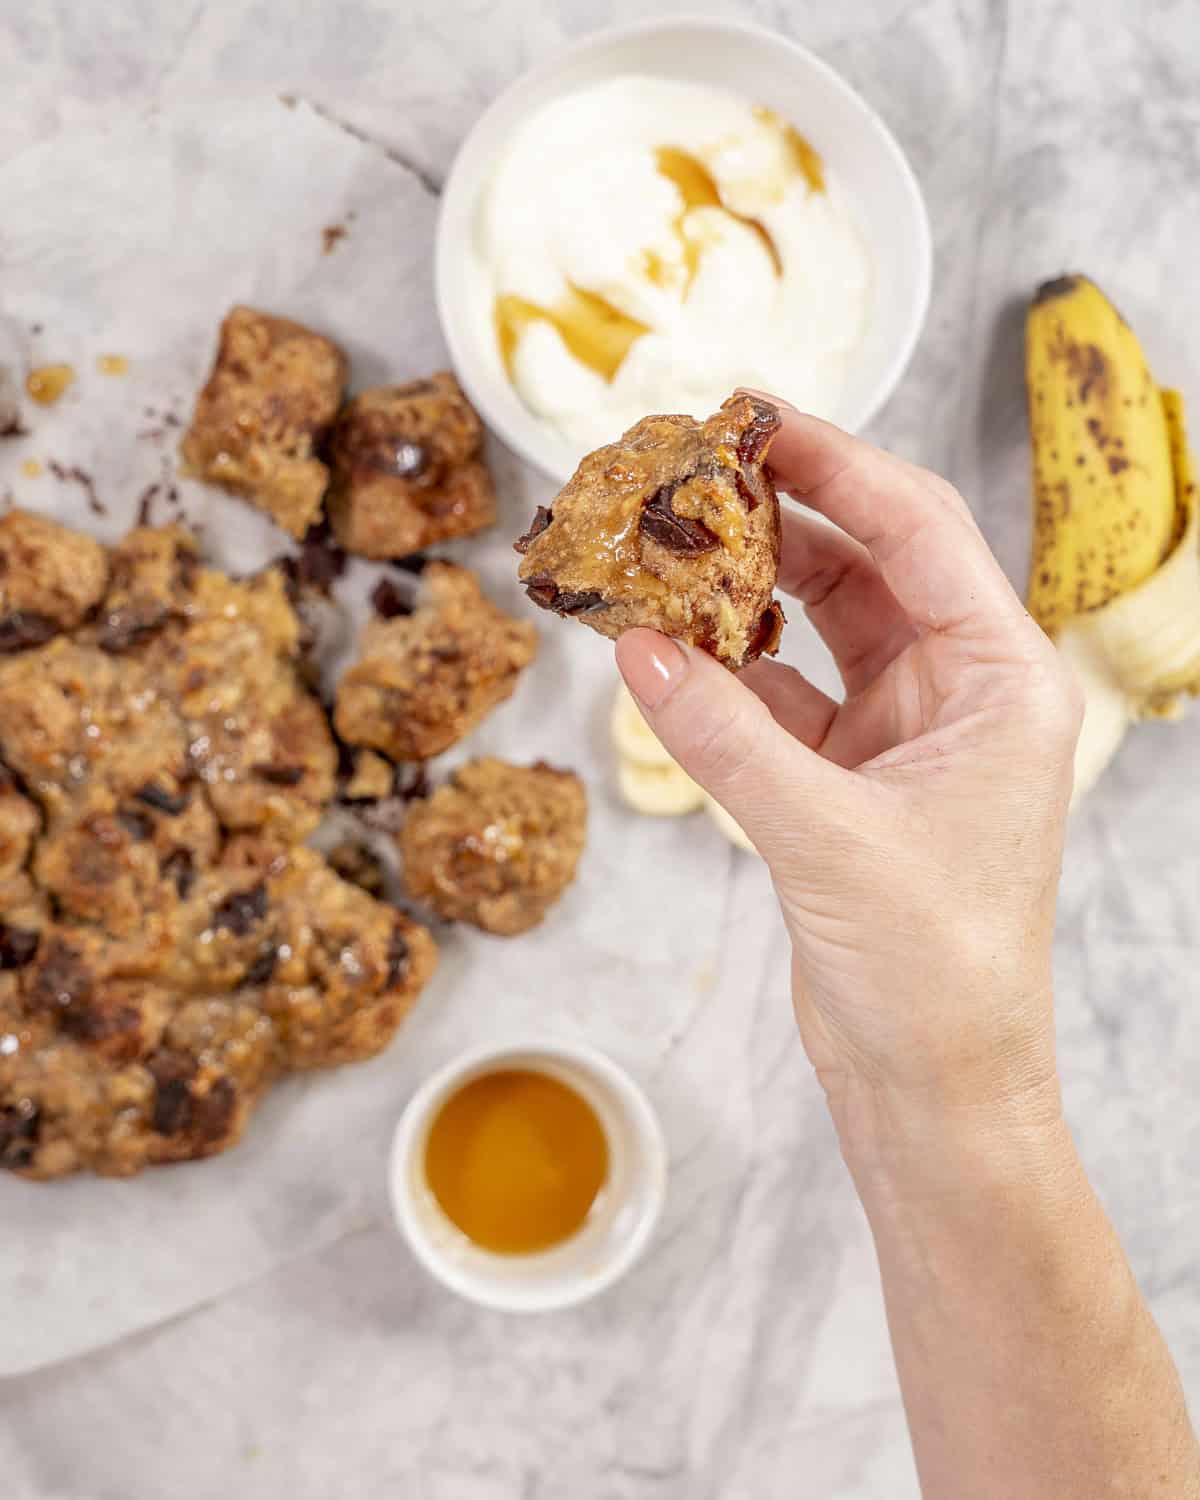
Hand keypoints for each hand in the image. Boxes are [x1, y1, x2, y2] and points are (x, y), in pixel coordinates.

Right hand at [616, 404, 1082, 1159]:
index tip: (754, 416)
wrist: (935, 1087)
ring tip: (666, 550)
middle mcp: (959, 694)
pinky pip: (780, 701)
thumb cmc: (933, 971)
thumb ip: (725, 737)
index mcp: (1001, 681)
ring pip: (817, 629)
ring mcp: (902, 737)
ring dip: (745, 594)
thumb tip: (634, 645)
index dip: (837, 464)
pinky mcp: (848, 784)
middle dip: (780, 516)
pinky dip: (726, 678)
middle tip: (691, 469)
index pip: (919, 531)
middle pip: (866, 564)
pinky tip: (669, 656)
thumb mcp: (827, 838)